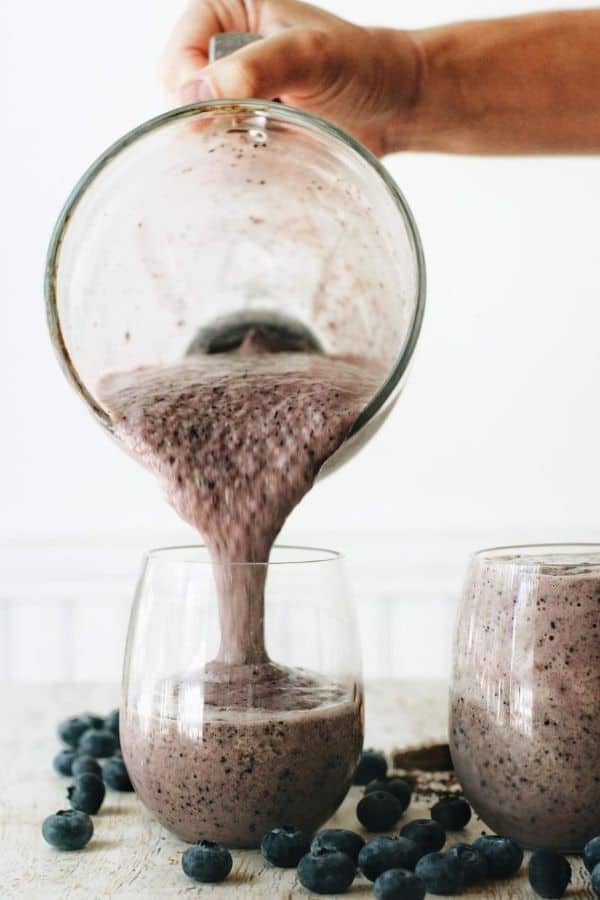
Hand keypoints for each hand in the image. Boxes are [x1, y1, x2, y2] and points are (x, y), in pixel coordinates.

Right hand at [160, 0, 421, 156]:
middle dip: (207, 122)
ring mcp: (234, 87)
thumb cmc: (361, 65)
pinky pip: (220, 147)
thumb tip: (196, 94)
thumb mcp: (309, 57)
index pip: (176, 60)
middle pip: (180, 98)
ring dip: (221, 144)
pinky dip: (234, 159)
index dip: (193, 95)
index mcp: (224, 10)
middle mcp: (222, 46)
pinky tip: (261, 158)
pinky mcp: (247, 121)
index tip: (226, 120)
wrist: (395, 105)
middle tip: (250, 133)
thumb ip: (255, 69)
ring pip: (198, 126)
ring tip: (261, 142)